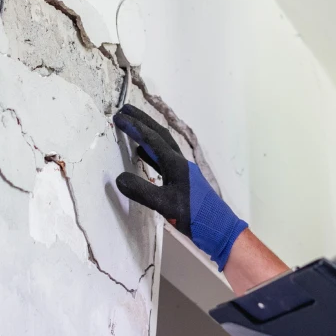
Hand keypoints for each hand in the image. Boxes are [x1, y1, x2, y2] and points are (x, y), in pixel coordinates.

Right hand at [113, 104, 246, 270]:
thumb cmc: (195, 216)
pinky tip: (142, 154)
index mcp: (176, 164)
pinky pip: (162, 159)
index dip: (135, 128)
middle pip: (159, 135)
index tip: (118, 116)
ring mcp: (181, 170)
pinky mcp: (181, 180)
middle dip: (142, 120)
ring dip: (146, 134)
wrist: (218, 227)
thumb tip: (118, 178)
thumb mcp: (166, 205)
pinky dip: (150, 152)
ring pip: (161, 145)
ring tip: (131, 126)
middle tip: (125, 108)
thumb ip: (143, 191)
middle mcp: (179, 162)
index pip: (152, 140)